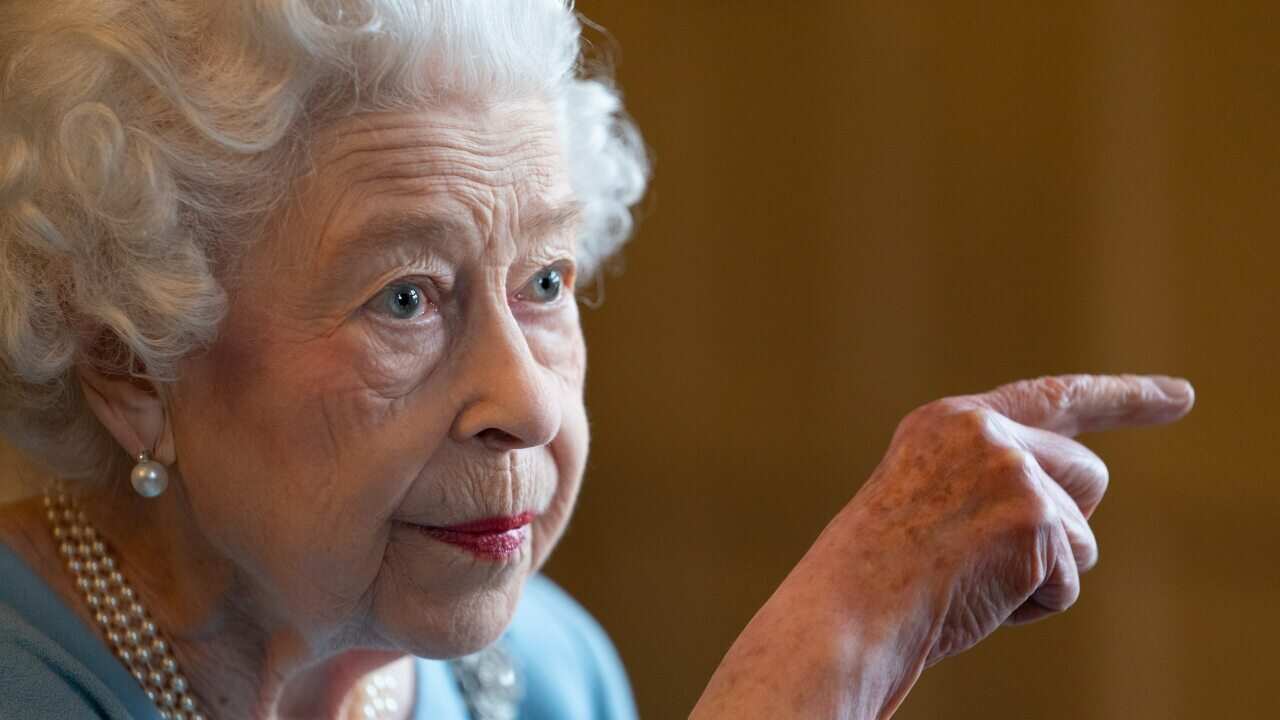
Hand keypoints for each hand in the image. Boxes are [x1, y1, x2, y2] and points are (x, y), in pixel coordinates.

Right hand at [690, 374, 1194, 719]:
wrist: (845, 613)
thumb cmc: (875, 578)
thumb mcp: (925, 503)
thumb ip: (988, 482)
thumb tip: (1071, 516)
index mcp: (947, 423)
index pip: (1050, 398)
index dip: (1122, 397)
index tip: (1181, 397)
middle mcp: (983, 432)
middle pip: (1086, 475)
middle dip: (1063, 523)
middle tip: (991, 556)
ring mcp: (1011, 471)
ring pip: (1082, 534)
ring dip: (1041, 571)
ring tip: (966, 579)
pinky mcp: (1034, 520)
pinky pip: (1067, 581)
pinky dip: (1031, 604)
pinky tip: (975, 596)